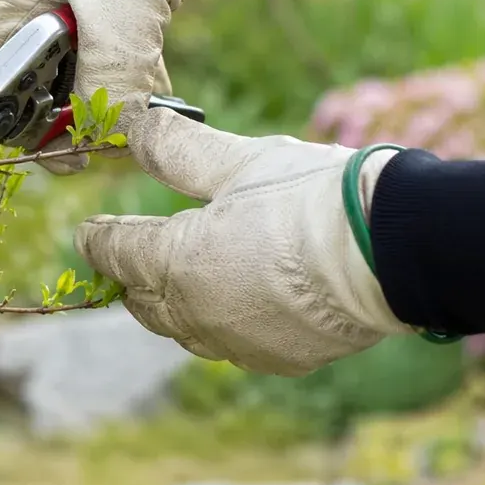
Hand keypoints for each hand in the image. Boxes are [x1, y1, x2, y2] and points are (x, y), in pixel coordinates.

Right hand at [0, 0, 281, 173]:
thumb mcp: (123, 6)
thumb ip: (109, 76)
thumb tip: (107, 133)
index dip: (18, 116)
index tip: (59, 148)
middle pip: (44, 71)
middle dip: (74, 107)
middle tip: (109, 136)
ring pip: (88, 59)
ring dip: (115, 88)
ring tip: (145, 111)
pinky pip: (123, 40)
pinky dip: (140, 66)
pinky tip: (163, 83)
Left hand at [72, 105, 414, 376]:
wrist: (395, 251)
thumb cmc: (312, 198)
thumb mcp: (239, 160)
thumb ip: (177, 147)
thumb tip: (134, 124)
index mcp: (175, 262)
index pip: (118, 253)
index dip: (99, 238)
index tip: (89, 232)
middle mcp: (196, 313)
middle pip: (143, 300)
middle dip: (130, 277)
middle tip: (124, 259)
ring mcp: (237, 345)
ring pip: (183, 330)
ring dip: (171, 307)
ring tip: (170, 286)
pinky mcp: (278, 360)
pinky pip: (230, 347)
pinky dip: (220, 326)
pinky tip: (230, 310)